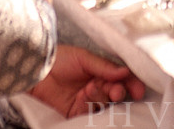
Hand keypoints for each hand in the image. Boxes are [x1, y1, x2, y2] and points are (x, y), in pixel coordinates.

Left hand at [28, 45, 145, 117]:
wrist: (34, 71)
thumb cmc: (58, 58)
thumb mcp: (83, 57)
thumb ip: (104, 66)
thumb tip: (125, 71)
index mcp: (100, 71)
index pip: (121, 78)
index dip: (131, 83)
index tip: (138, 89)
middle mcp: (96, 87)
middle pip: (115, 93)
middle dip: (119, 92)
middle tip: (116, 90)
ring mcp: (86, 100)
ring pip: (104, 104)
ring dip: (102, 98)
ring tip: (91, 89)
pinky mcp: (75, 113)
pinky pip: (89, 115)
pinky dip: (92, 109)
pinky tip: (86, 99)